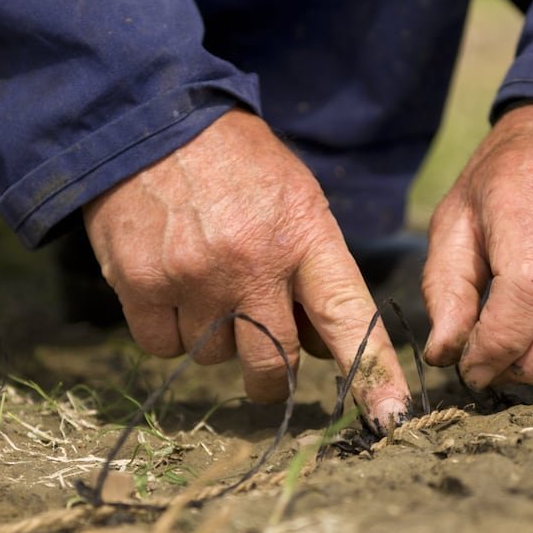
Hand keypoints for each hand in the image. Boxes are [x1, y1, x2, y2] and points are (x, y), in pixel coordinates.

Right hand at [83, 109, 410, 430]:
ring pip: (215, 358)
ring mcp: (194, 277)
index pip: (347, 317)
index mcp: (304, 235)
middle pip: (274, 363)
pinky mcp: (142, 284)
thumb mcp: (296, 198)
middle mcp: (252, 263)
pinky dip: (170, 332)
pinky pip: (165, 349)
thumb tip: (320, 349)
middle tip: (264, 352)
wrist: (150, 118)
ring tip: (206, 283)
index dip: (371, 372)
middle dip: (272, 375)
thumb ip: (314, 271)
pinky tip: (172, 286)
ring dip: (215, 339)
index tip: (389, 414)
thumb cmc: (235, 162)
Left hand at [422, 103, 532, 387]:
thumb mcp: (455, 220)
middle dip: (532, 364)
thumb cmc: (503, 182)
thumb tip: (445, 355)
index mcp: (531, 193)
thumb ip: (445, 289)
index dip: (500, 342)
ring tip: (530, 343)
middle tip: (502, 370)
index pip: (529, 288)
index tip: (473, 368)